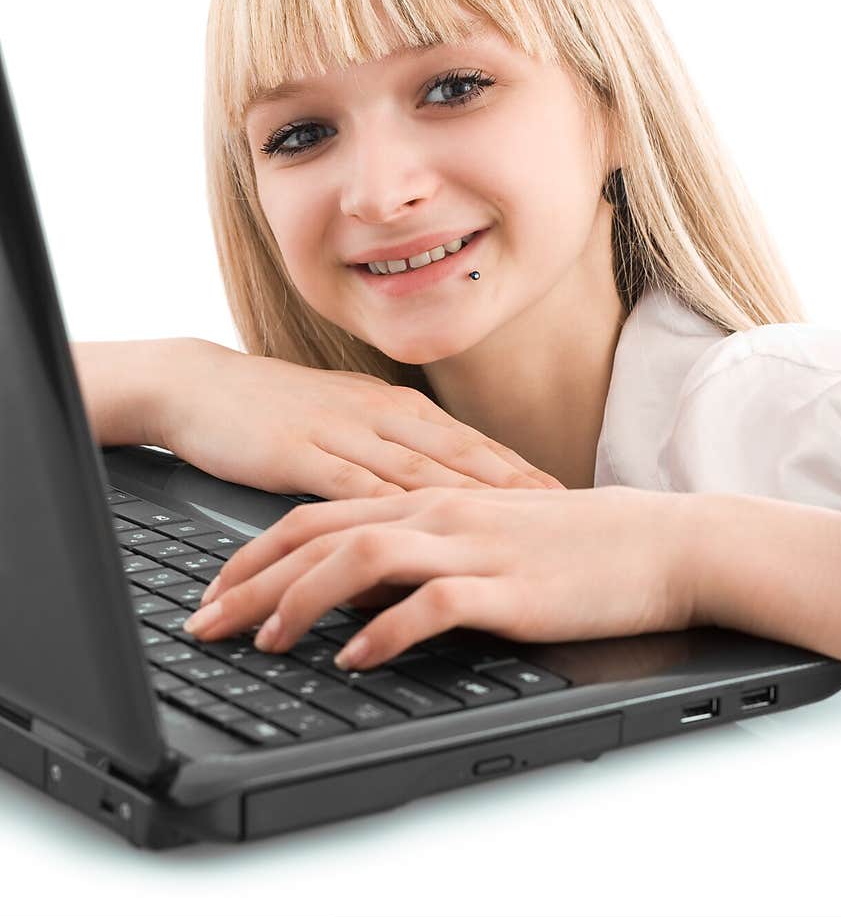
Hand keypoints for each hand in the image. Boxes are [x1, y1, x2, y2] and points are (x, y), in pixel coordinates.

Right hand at [159, 340, 565, 497]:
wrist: (198, 384)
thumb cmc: (272, 407)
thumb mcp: (343, 420)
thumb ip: (387, 449)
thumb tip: (435, 482)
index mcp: (393, 406)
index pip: (469, 441)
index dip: (519, 467)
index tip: (566, 492)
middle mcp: (378, 414)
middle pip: (460, 454)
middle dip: (516, 485)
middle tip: (567, 512)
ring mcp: (341, 431)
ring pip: (419, 470)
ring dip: (473, 498)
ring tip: (517, 524)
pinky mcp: (300, 454)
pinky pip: (354, 487)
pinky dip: (393, 513)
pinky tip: (422, 533)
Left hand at [183, 485, 696, 669]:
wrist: (663, 542)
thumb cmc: (577, 544)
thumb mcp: (483, 537)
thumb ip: (417, 552)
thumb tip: (355, 590)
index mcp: (426, 499)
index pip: (316, 516)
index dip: (254, 553)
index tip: (215, 592)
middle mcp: (437, 513)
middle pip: (316, 535)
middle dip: (250, 580)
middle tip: (206, 624)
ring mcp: (471, 545)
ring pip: (359, 559)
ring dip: (302, 601)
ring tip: (269, 642)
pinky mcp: (506, 586)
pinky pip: (429, 604)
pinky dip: (383, 632)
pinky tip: (355, 659)